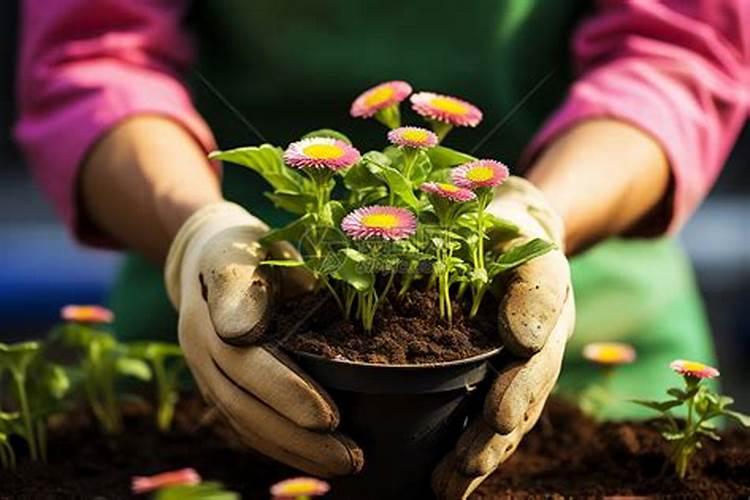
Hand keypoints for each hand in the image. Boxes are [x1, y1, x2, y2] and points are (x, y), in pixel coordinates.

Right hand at [165, 201, 362, 476]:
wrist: (204, 256)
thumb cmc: (246, 247)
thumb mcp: (250, 247)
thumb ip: (251, 284)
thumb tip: (255, 327)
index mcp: (211, 307)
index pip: (246, 359)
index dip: (285, 390)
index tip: (328, 417)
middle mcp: (199, 345)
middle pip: (244, 401)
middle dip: (297, 433)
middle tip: (348, 453)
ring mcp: (204, 370)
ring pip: (243, 421)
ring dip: (292, 449)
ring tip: (343, 464)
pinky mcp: (216, 386)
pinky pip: (243, 423)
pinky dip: (279, 446)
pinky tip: (315, 458)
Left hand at [432, 177, 574, 498]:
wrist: (515, 229)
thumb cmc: (495, 216)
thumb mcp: (498, 207)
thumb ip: (504, 230)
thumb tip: (517, 327)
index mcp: (545, 272)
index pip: (544, 293)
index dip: (531, 334)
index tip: (514, 370)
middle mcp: (546, 324)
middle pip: (533, 377)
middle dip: (503, 420)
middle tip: (469, 456)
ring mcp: (531, 356)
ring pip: (517, 410)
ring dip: (487, 450)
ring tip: (451, 483)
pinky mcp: (507, 374)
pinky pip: (497, 417)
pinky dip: (475, 452)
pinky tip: (446, 482)